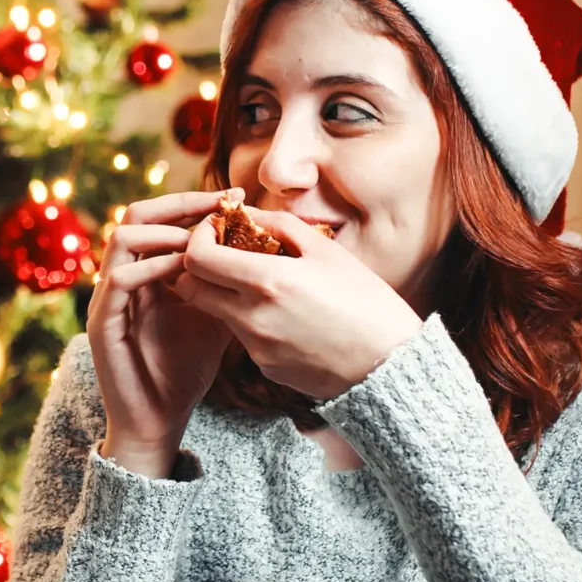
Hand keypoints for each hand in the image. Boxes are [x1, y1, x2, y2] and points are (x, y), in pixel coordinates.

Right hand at [87, 191, 235, 477]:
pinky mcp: (101, 323)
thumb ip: (226, 284)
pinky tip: (181, 268)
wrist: (160, 418)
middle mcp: (122, 275)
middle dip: (179, 203)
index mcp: (146, 269)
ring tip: (199, 239)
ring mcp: (108, 298)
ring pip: (122, 237)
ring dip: (162, 231)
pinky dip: (149, 267)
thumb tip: (265, 251)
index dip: (196, 202)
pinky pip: (118, 280)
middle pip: (137, 214)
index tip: (235, 197)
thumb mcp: (216, 316)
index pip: (163, 216)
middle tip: (219, 203)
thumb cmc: (185, 369)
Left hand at [171, 206, 422, 402]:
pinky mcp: (264, 367)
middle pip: (191, 288)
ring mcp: (255, 347)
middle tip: (225, 254)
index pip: (197, 258)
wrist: (389, 365)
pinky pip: (243, 336)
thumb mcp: (327, 251)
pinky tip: (288, 317)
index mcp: (267, 281)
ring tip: (268, 285)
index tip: (214, 231)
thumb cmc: (366, 301)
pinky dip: (254, 320)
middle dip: (199, 267)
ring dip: (228, 293)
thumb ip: (279, 226)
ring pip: (216, 312)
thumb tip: (245, 214)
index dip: (197, 240)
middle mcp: (252, 317)